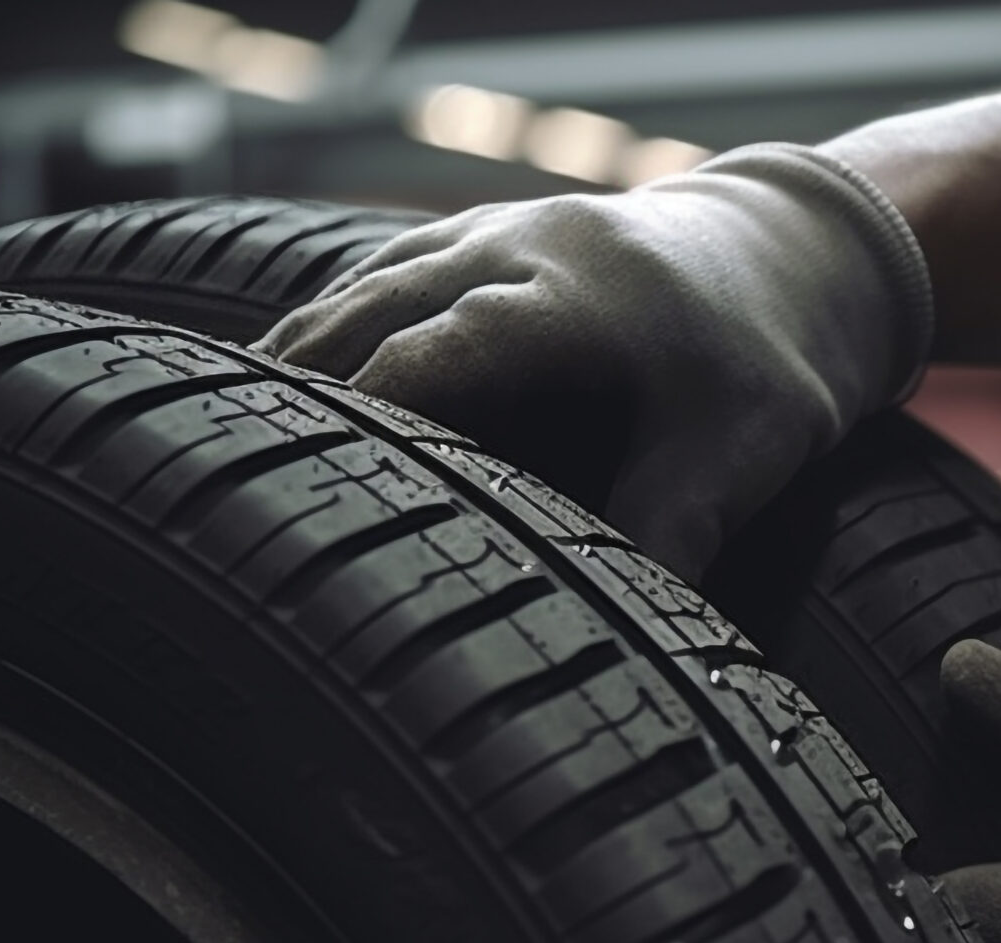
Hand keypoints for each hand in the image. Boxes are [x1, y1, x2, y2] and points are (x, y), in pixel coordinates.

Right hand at [254, 144, 932, 581]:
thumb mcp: (747, 451)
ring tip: (205, 465)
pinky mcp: (468, 241)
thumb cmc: (769, 363)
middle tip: (210, 493)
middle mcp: (509, 250)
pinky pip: (364, 284)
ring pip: (347, 297)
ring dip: (286, 375)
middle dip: (290, 401)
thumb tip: (632, 651)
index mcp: (568, 296)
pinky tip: (266, 412)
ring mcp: (481, 234)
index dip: (361, 424)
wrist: (795, 252)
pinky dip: (314, 344)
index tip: (302, 501)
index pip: (427, 356)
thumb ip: (677, 533)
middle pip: (360, 318)